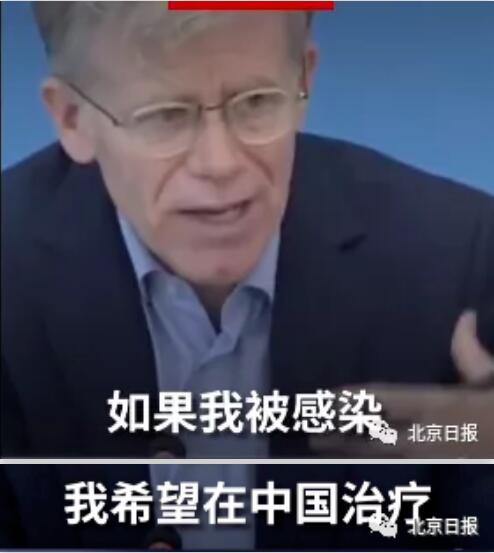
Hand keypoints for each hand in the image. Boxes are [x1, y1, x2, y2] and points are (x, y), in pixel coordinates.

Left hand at [310, 311, 493, 457]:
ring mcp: (431, 454)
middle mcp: (427, 433)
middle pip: (374, 436)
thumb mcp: (493, 377)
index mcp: (437, 405)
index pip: (385, 401)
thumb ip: (470, 350)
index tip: (326, 397)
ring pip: (381, 453)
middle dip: (341, 436)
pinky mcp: (438, 465)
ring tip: (321, 446)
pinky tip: (357, 454)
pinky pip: (394, 460)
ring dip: (350, 450)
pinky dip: (371, 455)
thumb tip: (464, 315)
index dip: (353, 400)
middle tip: (310, 434)